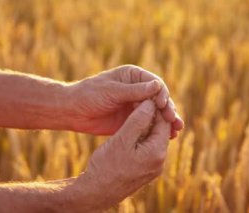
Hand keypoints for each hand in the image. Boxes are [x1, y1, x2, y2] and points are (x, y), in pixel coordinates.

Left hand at [66, 65, 183, 136]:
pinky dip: (157, 129)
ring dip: (167, 121)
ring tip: (176, 130)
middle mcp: (137, 89)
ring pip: (156, 112)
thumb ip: (134, 91)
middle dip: (168, 109)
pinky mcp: (132, 120)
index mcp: (133, 76)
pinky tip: (168, 137)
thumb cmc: (89, 95)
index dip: (162, 94)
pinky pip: (148, 124)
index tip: (163, 105)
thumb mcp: (111, 91)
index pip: (155, 84)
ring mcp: (136, 105)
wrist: (72, 112)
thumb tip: (157, 85)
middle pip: (159, 99)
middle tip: (174, 121)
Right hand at [73, 100, 169, 209]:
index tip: (144, 95)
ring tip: (134, 112)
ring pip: (154, 139)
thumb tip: (151, 102)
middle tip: (139, 101)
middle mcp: (159, 161)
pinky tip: (131, 129)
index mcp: (157, 152)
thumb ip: (138, 120)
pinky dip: (142, 137)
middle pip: (160, 131)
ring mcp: (153, 167)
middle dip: (152, 115)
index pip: (163, 122)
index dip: (155, 106)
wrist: (96, 192)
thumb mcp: (122, 138)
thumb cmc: (107, 165)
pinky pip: (148, 148)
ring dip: (146, 126)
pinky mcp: (144, 171)